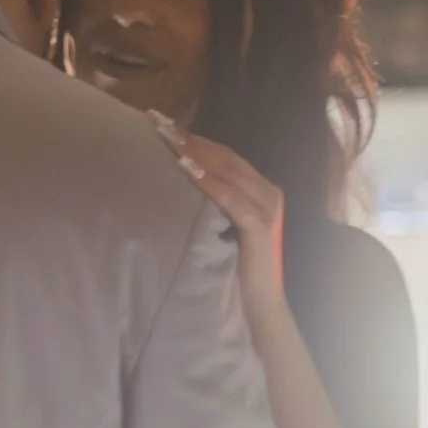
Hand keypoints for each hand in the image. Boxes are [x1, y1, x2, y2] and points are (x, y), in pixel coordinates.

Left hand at [157, 117, 284, 319]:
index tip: (164, 125)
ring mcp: (266, 206)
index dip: (195, 140)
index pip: (224, 157)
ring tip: (167, 137)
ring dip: (194, 152)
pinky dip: (207, 181)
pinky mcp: (260, 224)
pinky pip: (230, 197)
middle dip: (189, 138)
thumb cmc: (237, 270)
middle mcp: (268, 191)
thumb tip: (181, 183)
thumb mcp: (223, 228)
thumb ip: (214, 205)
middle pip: (224, 157)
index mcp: (260, 190)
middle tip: (159, 121)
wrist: (261, 306)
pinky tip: (186, 168)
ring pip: (227, 171)